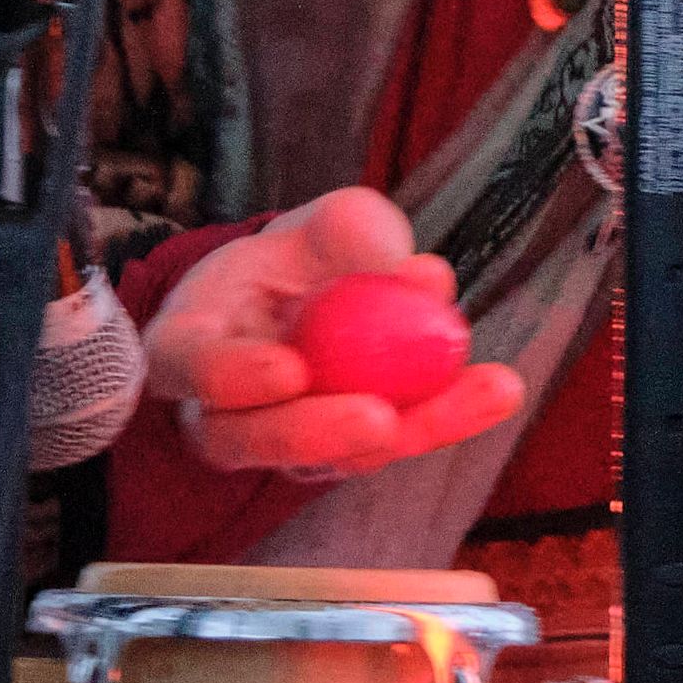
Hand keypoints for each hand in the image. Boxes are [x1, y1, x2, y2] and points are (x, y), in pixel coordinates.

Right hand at [147, 188, 526, 480]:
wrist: (316, 290)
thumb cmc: (302, 255)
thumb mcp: (322, 223)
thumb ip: (351, 233)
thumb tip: (406, 269)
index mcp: (188, 342)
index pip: (191, 368)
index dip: (233, 376)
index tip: (290, 368)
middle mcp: (223, 409)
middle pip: (251, 441)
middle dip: (318, 433)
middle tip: (380, 418)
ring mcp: (282, 444)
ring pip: (331, 459)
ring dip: (410, 429)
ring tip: (483, 391)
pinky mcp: (342, 457)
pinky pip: (388, 448)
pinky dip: (443, 417)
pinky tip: (494, 389)